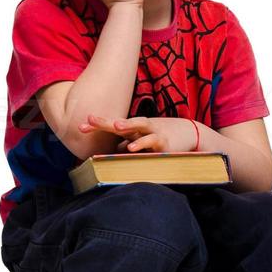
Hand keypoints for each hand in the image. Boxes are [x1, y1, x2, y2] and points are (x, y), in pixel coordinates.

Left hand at [79, 114, 198, 152]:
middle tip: (88, 120)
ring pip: (138, 127)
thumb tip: (112, 152)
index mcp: (133, 129)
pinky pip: (151, 142)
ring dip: (126, 125)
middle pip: (120, 124)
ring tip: (114, 124)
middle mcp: (140, 128)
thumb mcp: (142, 141)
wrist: (190, 134)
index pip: (112, 126)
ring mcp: (152, 132)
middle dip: (104, 122)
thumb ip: (128, 146)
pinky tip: (131, 147)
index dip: (97, 125)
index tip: (80, 127)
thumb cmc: (163, 137)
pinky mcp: (163, 142)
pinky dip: (141, 144)